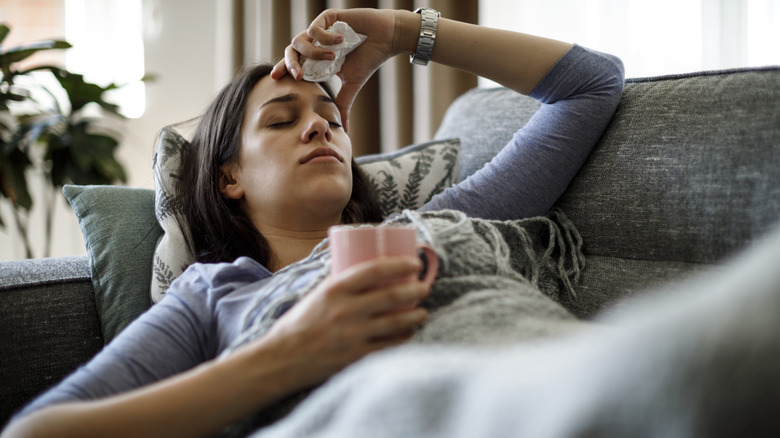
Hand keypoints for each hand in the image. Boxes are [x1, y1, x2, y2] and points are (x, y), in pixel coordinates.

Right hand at [257, 256, 430, 389]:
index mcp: (335, 289)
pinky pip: (389, 345)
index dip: (399, 264)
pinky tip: (409, 333)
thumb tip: (370, 273)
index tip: (414, 263)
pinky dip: (403, 337)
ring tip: (422, 312)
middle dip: (415, 290)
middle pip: (391, 295)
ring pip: (395, 322)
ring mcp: (352, 334)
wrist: (282, 359)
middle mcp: (346, 310)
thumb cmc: (299, 323)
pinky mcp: (356, 356)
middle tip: (424, 287)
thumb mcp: (317, 295)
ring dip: (415, 315)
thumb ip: (342, 286)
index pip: (374, 270)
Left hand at [271, 8, 405, 131]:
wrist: (385, 39)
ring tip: (333, 58)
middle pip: (290, 51)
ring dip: (313, 53)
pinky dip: (325, 38)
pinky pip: (314, 29)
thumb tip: (345, 129)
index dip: (283, 69)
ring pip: (299, 40)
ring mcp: (320, 30)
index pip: (294, 64)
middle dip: (290, 64)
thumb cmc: (369, 59)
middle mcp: (315, 43)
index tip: (275, 79)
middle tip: (297, 76)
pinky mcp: (327, 17)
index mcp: (317, 59)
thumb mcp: (352, 84)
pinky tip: (342, 41)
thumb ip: (342, 103)